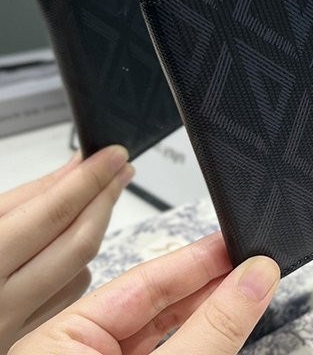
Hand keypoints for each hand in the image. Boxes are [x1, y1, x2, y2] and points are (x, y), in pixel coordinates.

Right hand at [0, 145, 133, 352]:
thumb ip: (26, 198)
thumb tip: (78, 168)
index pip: (53, 213)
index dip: (90, 178)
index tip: (115, 153)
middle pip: (78, 243)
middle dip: (107, 198)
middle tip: (122, 168)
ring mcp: (13, 328)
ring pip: (82, 271)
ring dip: (94, 230)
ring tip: (97, 198)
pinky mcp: (28, 340)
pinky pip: (69, 295)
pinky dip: (75, 265)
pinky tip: (64, 245)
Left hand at [9, 232, 279, 354]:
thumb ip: (208, 331)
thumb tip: (254, 280)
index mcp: (59, 342)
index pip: (143, 282)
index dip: (198, 260)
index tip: (241, 245)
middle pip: (159, 306)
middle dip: (211, 284)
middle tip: (257, 263)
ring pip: (170, 334)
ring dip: (214, 313)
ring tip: (253, 286)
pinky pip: (173, 354)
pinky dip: (205, 341)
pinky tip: (231, 322)